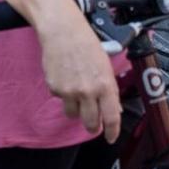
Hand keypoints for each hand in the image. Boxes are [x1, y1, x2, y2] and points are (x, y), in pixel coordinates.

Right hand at [38, 11, 121, 143]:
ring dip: (76, 109)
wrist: (62, 31)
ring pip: (73, 115)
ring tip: (76, 92)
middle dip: (92, 126)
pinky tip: (66, 78)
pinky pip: (60, 100)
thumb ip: (109, 89)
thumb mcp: (105, 65)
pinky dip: (63, 94)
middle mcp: (88, 91)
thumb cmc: (85, 43)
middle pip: (91, 123)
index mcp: (105, 85)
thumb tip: (114, 108)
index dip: (112, 132)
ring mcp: (70, 91)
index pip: (111, 117)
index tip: (110, 137)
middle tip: (93, 123)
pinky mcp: (55, 88)